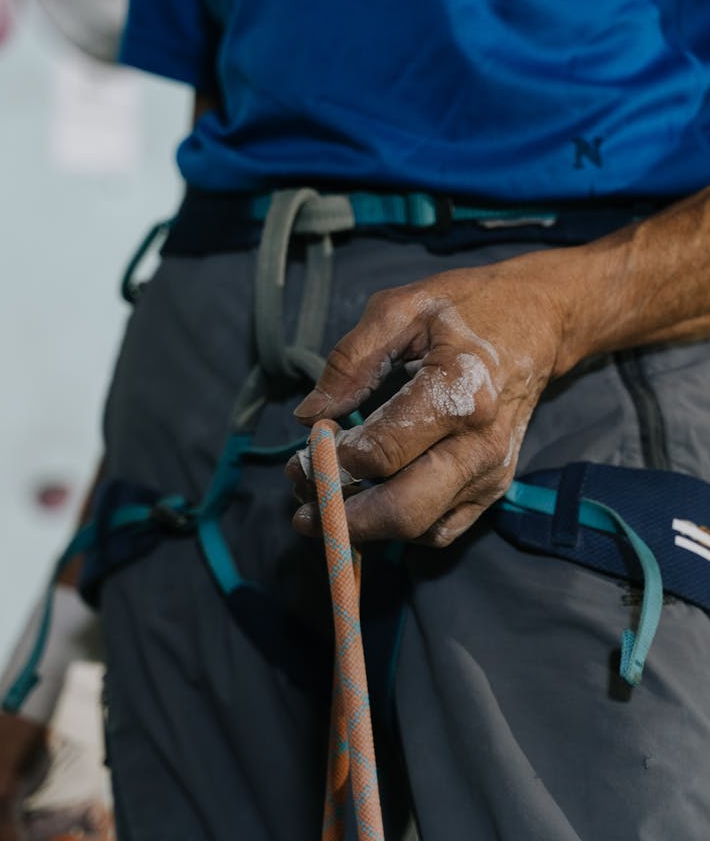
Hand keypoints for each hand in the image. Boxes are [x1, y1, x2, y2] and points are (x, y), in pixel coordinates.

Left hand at [288, 250, 570, 545]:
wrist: (539, 322)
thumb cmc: (467, 309)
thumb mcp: (401, 309)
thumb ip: (350, 361)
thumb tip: (308, 416)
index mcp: (459, 392)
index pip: (383, 453)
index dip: (334, 461)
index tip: (310, 447)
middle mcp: (480, 444)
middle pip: (403, 510)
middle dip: (342, 517)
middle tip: (302, 508)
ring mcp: (491, 474)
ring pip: (417, 528)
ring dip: (363, 526)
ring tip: (324, 501)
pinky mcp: (493, 491)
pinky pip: (439, 532)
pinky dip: (398, 530)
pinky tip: (370, 503)